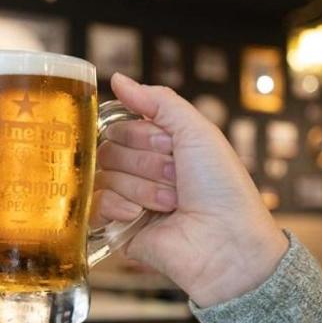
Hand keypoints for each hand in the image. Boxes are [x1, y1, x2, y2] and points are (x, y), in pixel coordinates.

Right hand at [94, 74, 288, 306]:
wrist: (226, 242)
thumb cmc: (222, 189)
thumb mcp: (197, 131)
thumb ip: (157, 101)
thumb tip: (118, 80)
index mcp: (162, 148)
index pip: (124, 126)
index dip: (144, 135)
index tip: (171, 148)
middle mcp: (143, 171)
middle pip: (110, 149)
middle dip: (144, 162)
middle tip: (175, 178)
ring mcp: (129, 199)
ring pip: (104, 175)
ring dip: (140, 187)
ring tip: (169, 203)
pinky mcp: (118, 227)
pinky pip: (95, 204)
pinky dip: (117, 205)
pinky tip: (138, 214)